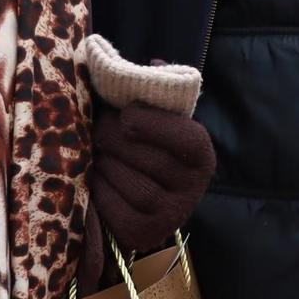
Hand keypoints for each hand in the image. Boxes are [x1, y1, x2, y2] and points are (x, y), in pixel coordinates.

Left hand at [90, 103, 215, 255]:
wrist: (140, 195)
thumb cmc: (145, 145)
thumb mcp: (158, 117)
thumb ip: (158, 89)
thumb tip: (155, 64)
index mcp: (202, 157)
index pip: (189, 141)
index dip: (155, 125)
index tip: (126, 113)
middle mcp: (193, 190)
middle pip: (152, 160)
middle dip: (116, 138)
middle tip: (98, 127)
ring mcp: (170, 216)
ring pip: (132, 183)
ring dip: (105, 161)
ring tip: (97, 150)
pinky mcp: (142, 234)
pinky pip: (114, 207)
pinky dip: (99, 188)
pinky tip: (97, 175)